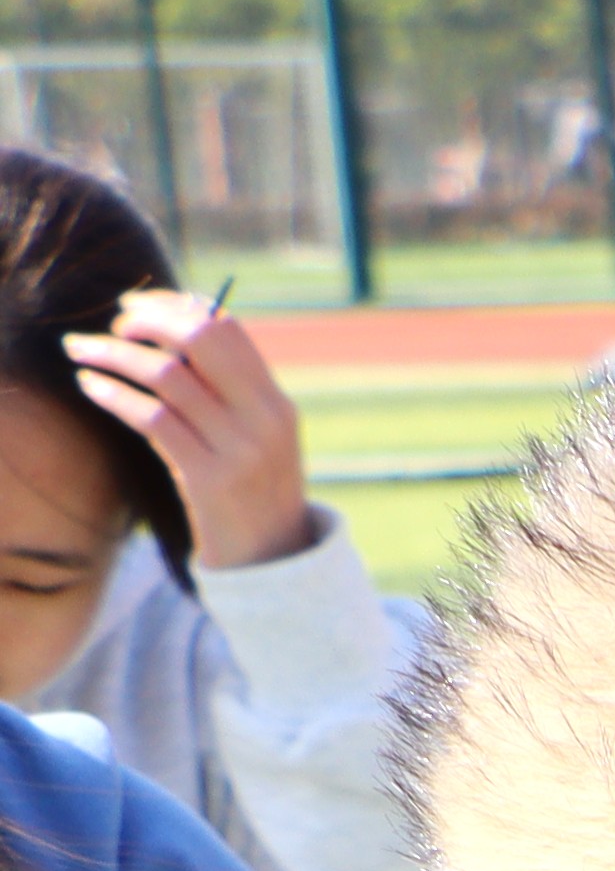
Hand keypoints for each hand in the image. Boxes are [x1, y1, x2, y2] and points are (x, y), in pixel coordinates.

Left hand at [59, 291, 313, 573]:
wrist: (273, 563)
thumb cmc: (251, 494)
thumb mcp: (256, 439)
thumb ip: (228, 393)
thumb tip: (170, 334)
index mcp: (276, 403)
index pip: (227, 329)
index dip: (176, 307)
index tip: (138, 307)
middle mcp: (264, 419)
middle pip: (200, 339)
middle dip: (147, 321)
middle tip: (113, 325)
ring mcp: (239, 449)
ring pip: (167, 375)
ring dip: (113, 354)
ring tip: (81, 350)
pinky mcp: (209, 478)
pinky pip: (151, 418)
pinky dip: (113, 394)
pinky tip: (90, 386)